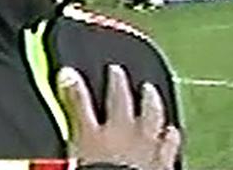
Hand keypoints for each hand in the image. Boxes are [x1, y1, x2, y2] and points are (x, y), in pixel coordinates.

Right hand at [58, 65, 180, 169]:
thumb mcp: (67, 160)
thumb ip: (62, 134)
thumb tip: (58, 95)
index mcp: (94, 136)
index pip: (80, 104)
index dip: (74, 88)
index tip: (68, 73)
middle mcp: (122, 134)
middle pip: (120, 102)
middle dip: (118, 84)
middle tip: (117, 71)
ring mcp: (147, 146)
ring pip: (151, 116)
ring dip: (151, 102)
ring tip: (151, 91)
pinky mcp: (165, 161)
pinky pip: (171, 144)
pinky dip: (171, 136)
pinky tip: (173, 131)